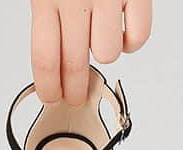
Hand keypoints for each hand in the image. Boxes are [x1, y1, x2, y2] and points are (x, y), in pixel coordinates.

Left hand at [31, 0, 151, 104]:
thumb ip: (47, 19)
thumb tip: (49, 64)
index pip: (45, 60)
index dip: (48, 87)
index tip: (52, 98)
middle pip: (75, 65)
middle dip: (75, 90)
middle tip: (75, 97)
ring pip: (107, 55)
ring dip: (104, 56)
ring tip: (99, 42)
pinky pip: (138, 37)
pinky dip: (132, 42)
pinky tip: (122, 31)